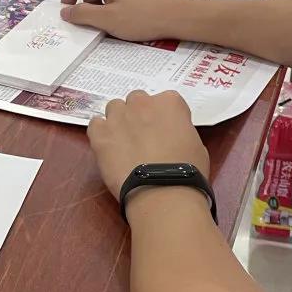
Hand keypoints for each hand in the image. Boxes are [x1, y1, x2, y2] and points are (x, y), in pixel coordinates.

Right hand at [61, 0, 190, 42]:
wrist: (180, 16)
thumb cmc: (142, 18)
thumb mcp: (107, 20)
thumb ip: (83, 15)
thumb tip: (66, 11)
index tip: (69, 12)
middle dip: (87, 2)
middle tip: (95, 21)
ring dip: (103, 4)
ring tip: (113, 22)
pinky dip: (118, 4)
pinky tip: (131, 18)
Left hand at [88, 90, 209, 200]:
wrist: (162, 191)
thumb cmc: (186, 171)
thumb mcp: (196, 144)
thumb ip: (180, 130)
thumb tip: (171, 136)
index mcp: (169, 102)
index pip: (165, 101)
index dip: (164, 117)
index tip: (165, 131)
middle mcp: (141, 102)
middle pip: (137, 100)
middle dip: (140, 114)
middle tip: (144, 136)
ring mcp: (118, 116)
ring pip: (114, 108)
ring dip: (119, 120)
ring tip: (124, 142)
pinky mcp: (99, 133)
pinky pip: (95, 124)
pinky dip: (100, 133)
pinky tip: (108, 147)